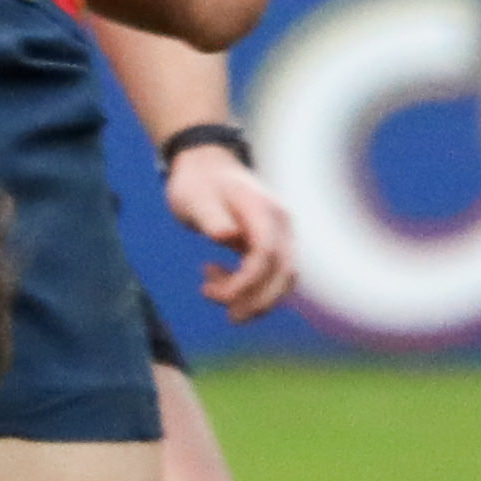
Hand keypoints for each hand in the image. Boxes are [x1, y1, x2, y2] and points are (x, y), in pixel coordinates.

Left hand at [162, 143, 296, 320]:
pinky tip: (214, 277)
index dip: (248, 282)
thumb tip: (227, 236)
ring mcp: (280, 234)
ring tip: (209, 291)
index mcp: (263, 210)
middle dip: (259, 301)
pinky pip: (269, 275)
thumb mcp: (195, 197)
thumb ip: (212, 217)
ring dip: (254, 299)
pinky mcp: (271, 244)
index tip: (217, 294)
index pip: (267, 253)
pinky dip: (246, 287)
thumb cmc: (197, 182)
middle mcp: (280, 222)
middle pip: (285, 272)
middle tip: (228, 316)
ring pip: (282, 279)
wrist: (205, 165)